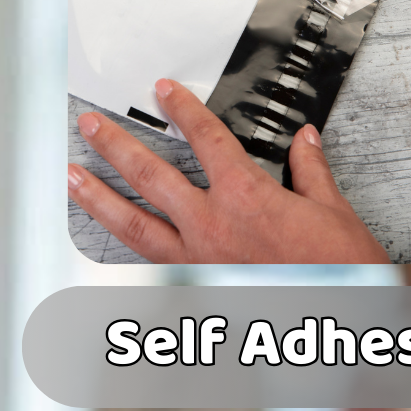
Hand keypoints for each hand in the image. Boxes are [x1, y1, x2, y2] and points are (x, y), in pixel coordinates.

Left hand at [68, 80, 387, 264]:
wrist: (335, 319)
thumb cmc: (337, 270)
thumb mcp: (331, 209)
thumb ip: (309, 171)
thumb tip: (303, 142)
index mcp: (246, 197)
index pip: (205, 141)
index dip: (182, 111)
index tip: (163, 92)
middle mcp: (211, 226)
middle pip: (152, 176)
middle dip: (118, 146)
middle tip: (92, 126)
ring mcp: (195, 259)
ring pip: (134, 224)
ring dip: (98, 197)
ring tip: (72, 177)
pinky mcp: (192, 286)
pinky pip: (147, 261)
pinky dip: (122, 246)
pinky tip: (103, 234)